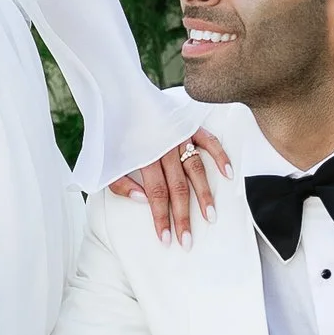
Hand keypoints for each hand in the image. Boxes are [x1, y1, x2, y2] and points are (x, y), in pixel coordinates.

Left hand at [110, 129, 229, 243]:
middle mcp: (164, 147)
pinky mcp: (190, 124)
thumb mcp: (104, 159)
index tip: (167, 240)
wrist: (118, 93)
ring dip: (204, 195)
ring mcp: (180, 135)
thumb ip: (120, 182)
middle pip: (178, 188)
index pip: (156, 194)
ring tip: (211, 216)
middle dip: (183, 216)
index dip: (161, 218)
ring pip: (196, 170)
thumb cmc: (111, 131)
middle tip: (188, 241)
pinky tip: (228, 175)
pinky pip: (209, 141)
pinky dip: (220, 156)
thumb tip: (142, 201)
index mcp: (143, 156)